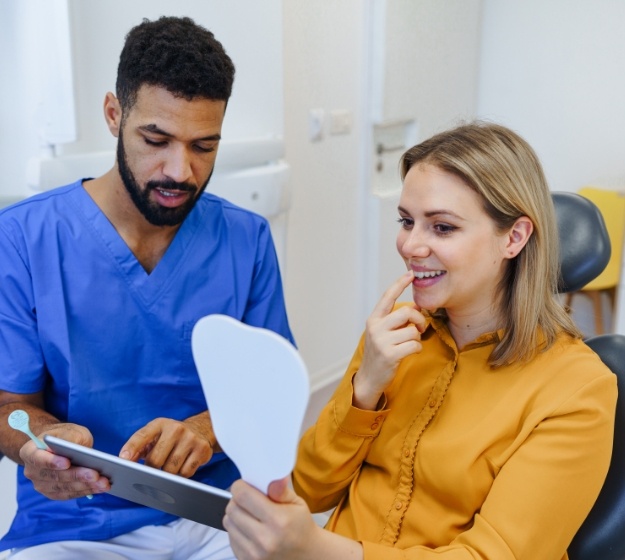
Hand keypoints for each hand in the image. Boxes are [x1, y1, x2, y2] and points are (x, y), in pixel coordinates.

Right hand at [20, 423, 109, 499]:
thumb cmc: (64, 436)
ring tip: (104, 483)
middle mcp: (32, 471)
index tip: (67, 462)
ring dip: (85, 486)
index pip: (38, 458)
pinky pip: (69, 494)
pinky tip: (100, 487)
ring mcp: (41, 485)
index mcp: (30, 452)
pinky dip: (86, 491)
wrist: (59, 445)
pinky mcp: (53, 493)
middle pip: (55, 476)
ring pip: (64, 488)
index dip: (52, 462)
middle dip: (78, 476)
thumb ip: (71, 439)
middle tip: (96, 475)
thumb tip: (77, 450)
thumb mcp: (69, 431)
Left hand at [119, 412, 214, 476]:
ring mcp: (190, 438)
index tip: (124, 460)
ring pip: (170, 470)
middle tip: (152, 472)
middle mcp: (175, 428)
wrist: (200, 429)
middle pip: (155, 460)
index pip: (142, 436)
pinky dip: (181, 476)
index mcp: (160, 424)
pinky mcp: (202, 449)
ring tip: (169, 466)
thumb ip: (139, 447)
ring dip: (167, 474)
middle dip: (151, 470)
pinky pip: (185, 473)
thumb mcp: (155, 435)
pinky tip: (182, 467)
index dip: (131, 448)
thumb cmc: (171, 437)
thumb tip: (125, 461)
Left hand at [224, 478, 319, 559]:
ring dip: (235, 514)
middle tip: (248, 499)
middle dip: (237, 499)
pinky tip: (249, 528)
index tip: (244, 484)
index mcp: (278, 520)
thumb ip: (281, 490)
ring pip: (228, 522)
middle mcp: (264, 539)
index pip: (243, 496)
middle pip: (232, 508)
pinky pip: (230, 537)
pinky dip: (236, 529)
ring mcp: (253, 553)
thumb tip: (274, 479)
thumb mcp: (297, 503)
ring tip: (249, 514)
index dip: (240, 486)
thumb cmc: (300, 525)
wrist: (305, 555)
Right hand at [353, 271, 425, 409]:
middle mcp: (376, 327)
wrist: (369, 378)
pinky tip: (410, 352)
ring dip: (417, 338)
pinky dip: (417, 349)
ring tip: (409, 343)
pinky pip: (414, 345)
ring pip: (413, 330)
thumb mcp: (382, 332)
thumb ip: (395, 320)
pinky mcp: (390, 355)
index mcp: (374, 319)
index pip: (387, 297)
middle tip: (420, 328)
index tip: (410, 274)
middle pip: (407, 312)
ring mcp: (382, 341)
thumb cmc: (380, 352)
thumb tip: (416, 307)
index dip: (399, 284)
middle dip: (419, 319)